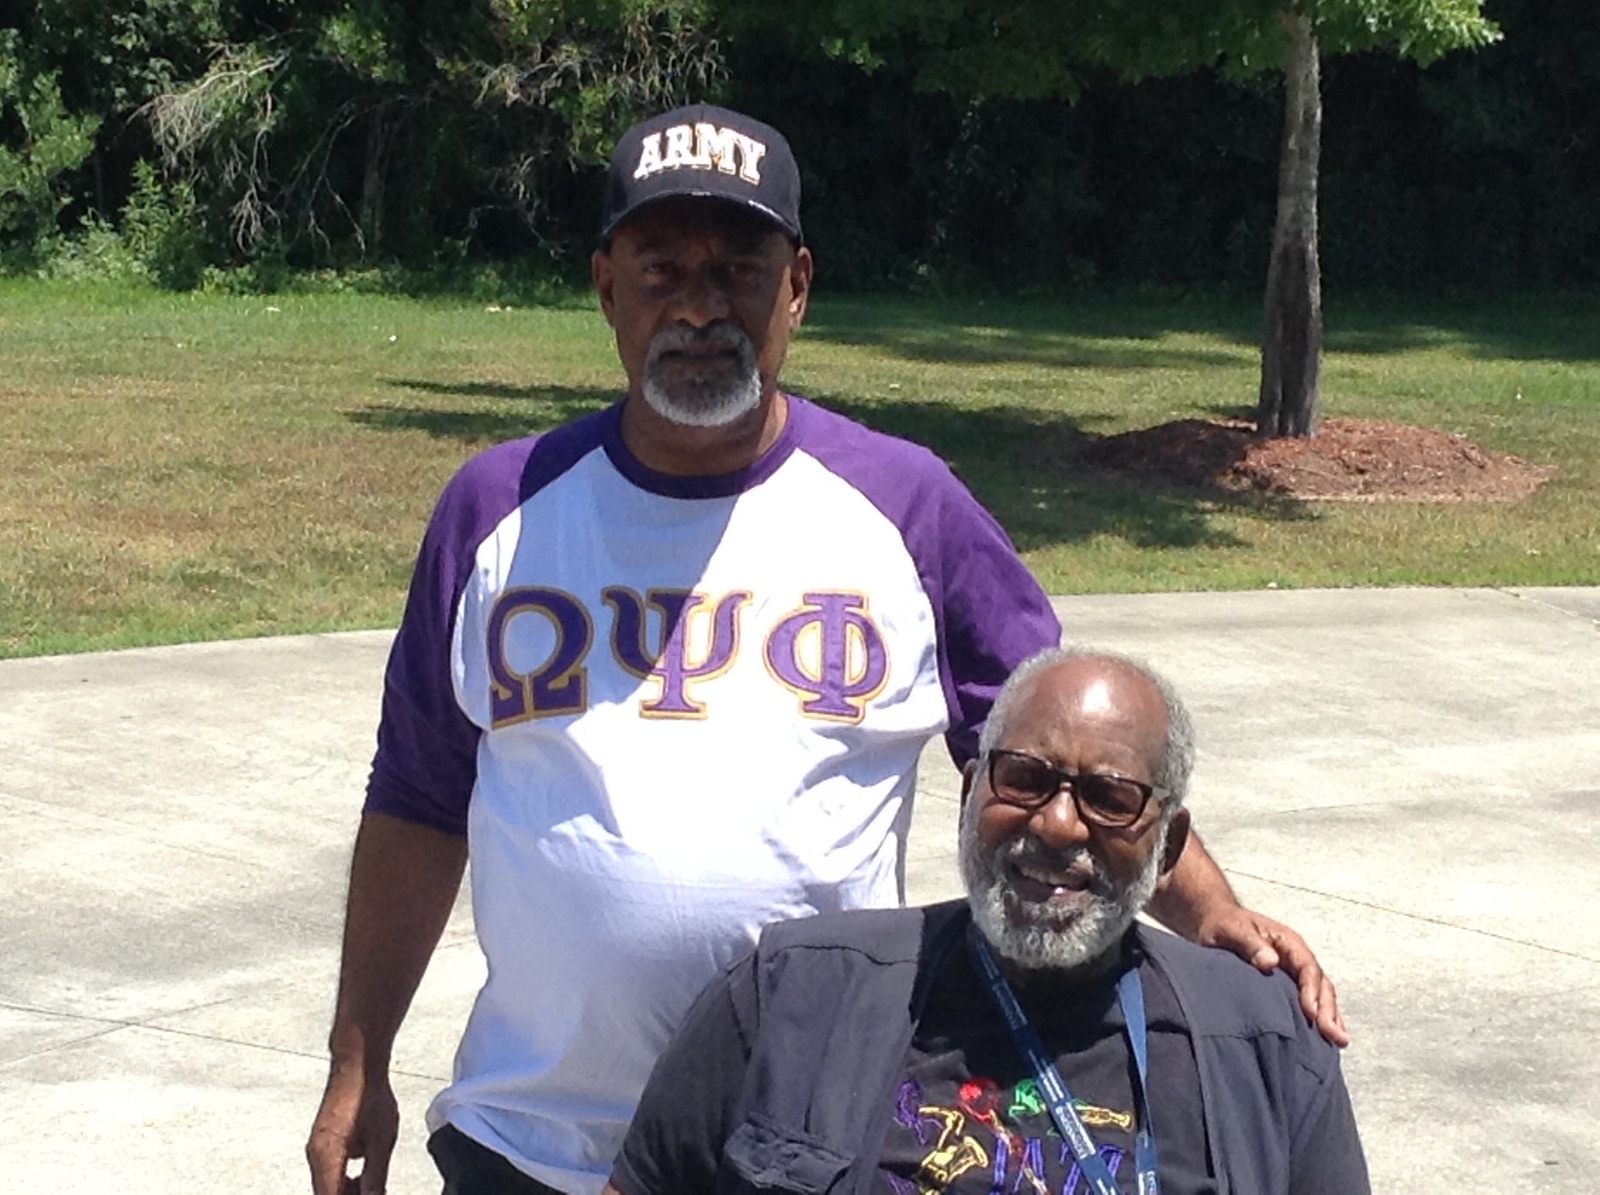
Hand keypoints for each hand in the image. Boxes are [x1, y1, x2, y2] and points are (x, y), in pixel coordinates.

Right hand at [307, 1063, 398, 1194]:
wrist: (357, 1065)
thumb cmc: (369, 1096)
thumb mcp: (381, 1139)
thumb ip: (376, 1176)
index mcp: (327, 1158)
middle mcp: (315, 1155)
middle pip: (327, 1193)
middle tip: (376, 1192)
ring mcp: (316, 1147)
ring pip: (327, 1184)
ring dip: (347, 1191)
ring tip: (373, 1187)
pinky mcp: (322, 1140)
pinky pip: (328, 1170)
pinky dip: (343, 1178)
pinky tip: (364, 1174)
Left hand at [1195, 906, 1349, 1047]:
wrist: (1217, 921)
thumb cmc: (1225, 925)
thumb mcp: (1232, 930)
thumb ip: (1250, 943)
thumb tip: (1271, 962)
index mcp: (1288, 942)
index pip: (1307, 968)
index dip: (1312, 991)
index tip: (1312, 1014)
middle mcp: (1297, 957)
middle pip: (1320, 984)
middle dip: (1329, 1011)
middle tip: (1336, 1037)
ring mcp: (1294, 971)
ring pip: (1320, 995)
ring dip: (1330, 1017)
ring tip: (1339, 1042)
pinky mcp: (1288, 984)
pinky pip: (1309, 1001)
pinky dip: (1319, 1018)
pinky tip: (1325, 1037)